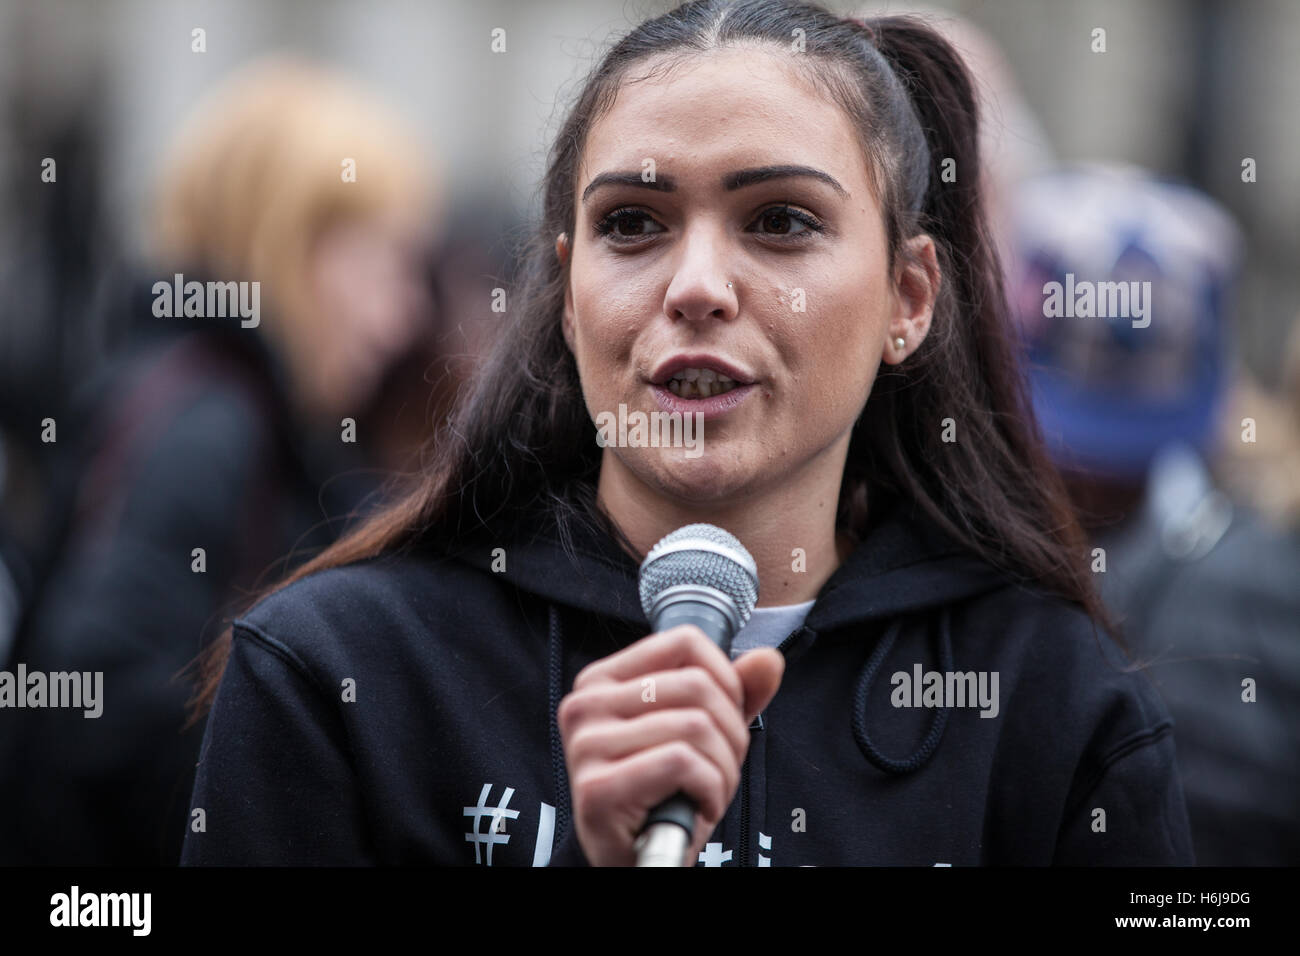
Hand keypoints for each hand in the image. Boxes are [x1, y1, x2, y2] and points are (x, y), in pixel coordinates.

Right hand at [557, 624, 784, 865]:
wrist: (634, 861)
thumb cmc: (665, 791)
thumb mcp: (703, 733)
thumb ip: (734, 693)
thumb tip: (769, 659)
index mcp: (602, 680)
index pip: (684, 642)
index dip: (725, 680)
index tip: (725, 719)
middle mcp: (585, 705)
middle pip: (697, 685)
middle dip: (731, 733)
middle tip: (719, 768)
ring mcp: (585, 746)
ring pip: (695, 726)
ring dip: (723, 769)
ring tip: (708, 790)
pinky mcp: (597, 788)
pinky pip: (683, 762)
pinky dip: (710, 789)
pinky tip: (698, 807)